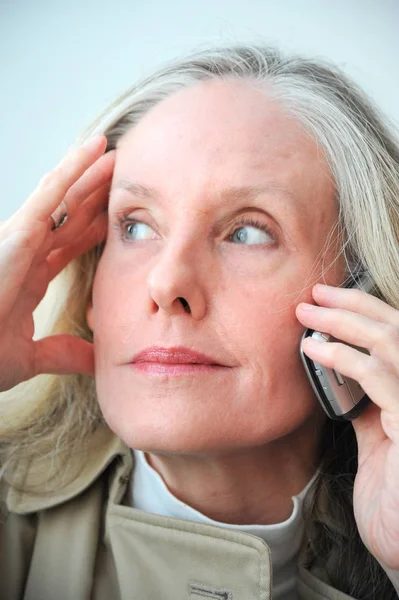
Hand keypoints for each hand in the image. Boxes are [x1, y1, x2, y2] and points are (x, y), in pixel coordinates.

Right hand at [0, 134, 114, 391]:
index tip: (123, 214)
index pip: (71, 242)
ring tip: (112, 150)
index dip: (97, 225)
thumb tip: (94, 360)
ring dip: (87, 171)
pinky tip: (92, 150)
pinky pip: (48, 197)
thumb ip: (62, 353)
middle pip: (69, 214)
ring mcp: (17, 241)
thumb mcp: (29, 357)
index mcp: (29, 276)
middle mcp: (24, 252)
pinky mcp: (14, 236)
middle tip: (125, 172)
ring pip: (60, 195)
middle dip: (96, 192)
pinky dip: (71, 171)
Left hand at [296, 284, 398, 570]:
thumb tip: (342, 370)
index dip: (364, 309)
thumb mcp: (377, 436)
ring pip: (391, 343)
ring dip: (345, 322)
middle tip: (314, 293)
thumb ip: (368, 402)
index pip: (396, 334)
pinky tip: (314, 349)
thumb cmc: (392, 495)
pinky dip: (344, 358)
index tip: (326, 298)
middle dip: (353, 304)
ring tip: (307, 313)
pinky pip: (380, 378)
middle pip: (396, 328)